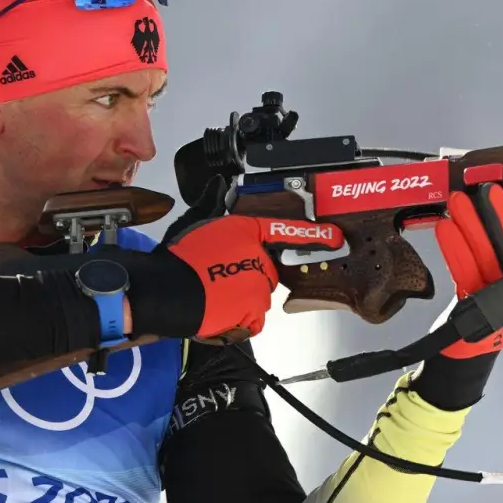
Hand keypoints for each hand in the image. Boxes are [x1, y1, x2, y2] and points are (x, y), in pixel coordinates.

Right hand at [145, 178, 343, 339]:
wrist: (167, 291)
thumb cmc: (180, 259)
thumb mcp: (197, 223)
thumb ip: (214, 204)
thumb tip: (218, 184)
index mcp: (248, 233)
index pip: (287, 232)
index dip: (314, 235)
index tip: (336, 238)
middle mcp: (260, 260)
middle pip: (266, 269)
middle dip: (249, 273)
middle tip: (219, 275)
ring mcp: (259, 288)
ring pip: (258, 295)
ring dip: (241, 296)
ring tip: (213, 292)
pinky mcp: (252, 313)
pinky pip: (252, 318)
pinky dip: (238, 317)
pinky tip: (218, 308)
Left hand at [433, 182, 502, 357]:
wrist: (470, 353)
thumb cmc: (488, 315)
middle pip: (502, 246)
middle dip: (493, 216)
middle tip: (483, 188)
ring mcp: (492, 296)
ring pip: (482, 255)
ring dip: (469, 225)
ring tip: (457, 202)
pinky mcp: (472, 304)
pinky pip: (464, 272)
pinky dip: (454, 249)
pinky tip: (445, 229)